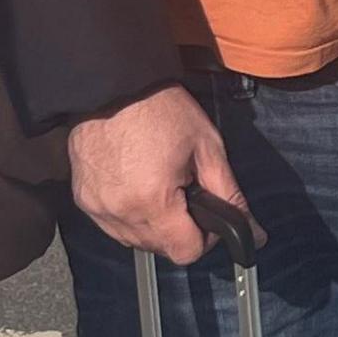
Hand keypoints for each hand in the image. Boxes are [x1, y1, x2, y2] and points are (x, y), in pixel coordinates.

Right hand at [66, 84, 246, 263]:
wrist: (112, 84)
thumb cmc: (159, 108)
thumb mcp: (206, 147)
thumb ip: (230, 195)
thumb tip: (255, 233)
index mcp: (153, 201)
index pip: (186, 252)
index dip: (205, 238)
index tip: (206, 213)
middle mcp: (120, 212)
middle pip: (160, 249)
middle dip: (179, 228)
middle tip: (183, 189)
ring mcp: (98, 207)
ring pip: (135, 241)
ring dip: (153, 224)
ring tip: (158, 183)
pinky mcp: (83, 199)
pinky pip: (113, 225)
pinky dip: (128, 214)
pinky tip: (136, 184)